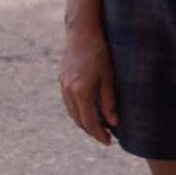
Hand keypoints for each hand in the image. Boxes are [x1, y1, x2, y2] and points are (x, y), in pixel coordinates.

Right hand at [58, 24, 117, 144]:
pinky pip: (68, 102)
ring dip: (83, 122)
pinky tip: (88, 110)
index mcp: (81, 91)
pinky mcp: (61, 79)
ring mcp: (63, 85)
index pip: (89, 122)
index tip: (108, 142)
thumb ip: (109, 101)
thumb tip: (113, 122)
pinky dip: (77, 111)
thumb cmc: (100, 52)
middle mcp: (68, 90)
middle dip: (91, 131)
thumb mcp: (109, 77)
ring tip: (99, 126)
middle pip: (78, 120)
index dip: (99, 134)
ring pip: (71, 112)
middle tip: (105, 137)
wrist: (81, 32)